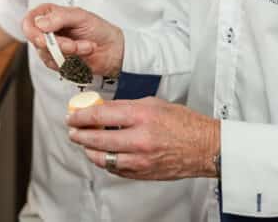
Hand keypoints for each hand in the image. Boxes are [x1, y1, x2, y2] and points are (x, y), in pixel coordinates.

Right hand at [21, 4, 123, 77]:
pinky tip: (83, 54)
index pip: (29, 22)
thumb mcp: (81, 16)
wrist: (114, 50)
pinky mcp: (58, 63)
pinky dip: (72, 62)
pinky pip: (56, 66)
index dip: (32, 31)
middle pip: (37, 42)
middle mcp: (48, 32)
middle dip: (59, 45)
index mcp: (50, 15)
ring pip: (47, 55)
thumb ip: (59, 17)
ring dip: (70, 53)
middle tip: (74, 45)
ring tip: (86, 47)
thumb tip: (40, 23)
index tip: (44, 37)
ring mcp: (52, 48)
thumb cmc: (99, 29)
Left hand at [67, 97, 219, 180]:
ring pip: (102, 158)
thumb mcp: (154, 103)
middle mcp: (139, 139)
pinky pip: (115, 169)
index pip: (101, 115)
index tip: (72, 116)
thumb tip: (104, 109)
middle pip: (96, 139)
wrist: (205, 147)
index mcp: (141, 116)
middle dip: (79, 135)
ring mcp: (140, 159)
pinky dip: (105, 161)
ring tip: (85, 143)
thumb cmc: (184, 123)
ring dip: (89, 151)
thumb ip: (127, 107)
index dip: (81, 116)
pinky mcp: (143, 173)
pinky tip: (103, 154)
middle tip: (72, 131)